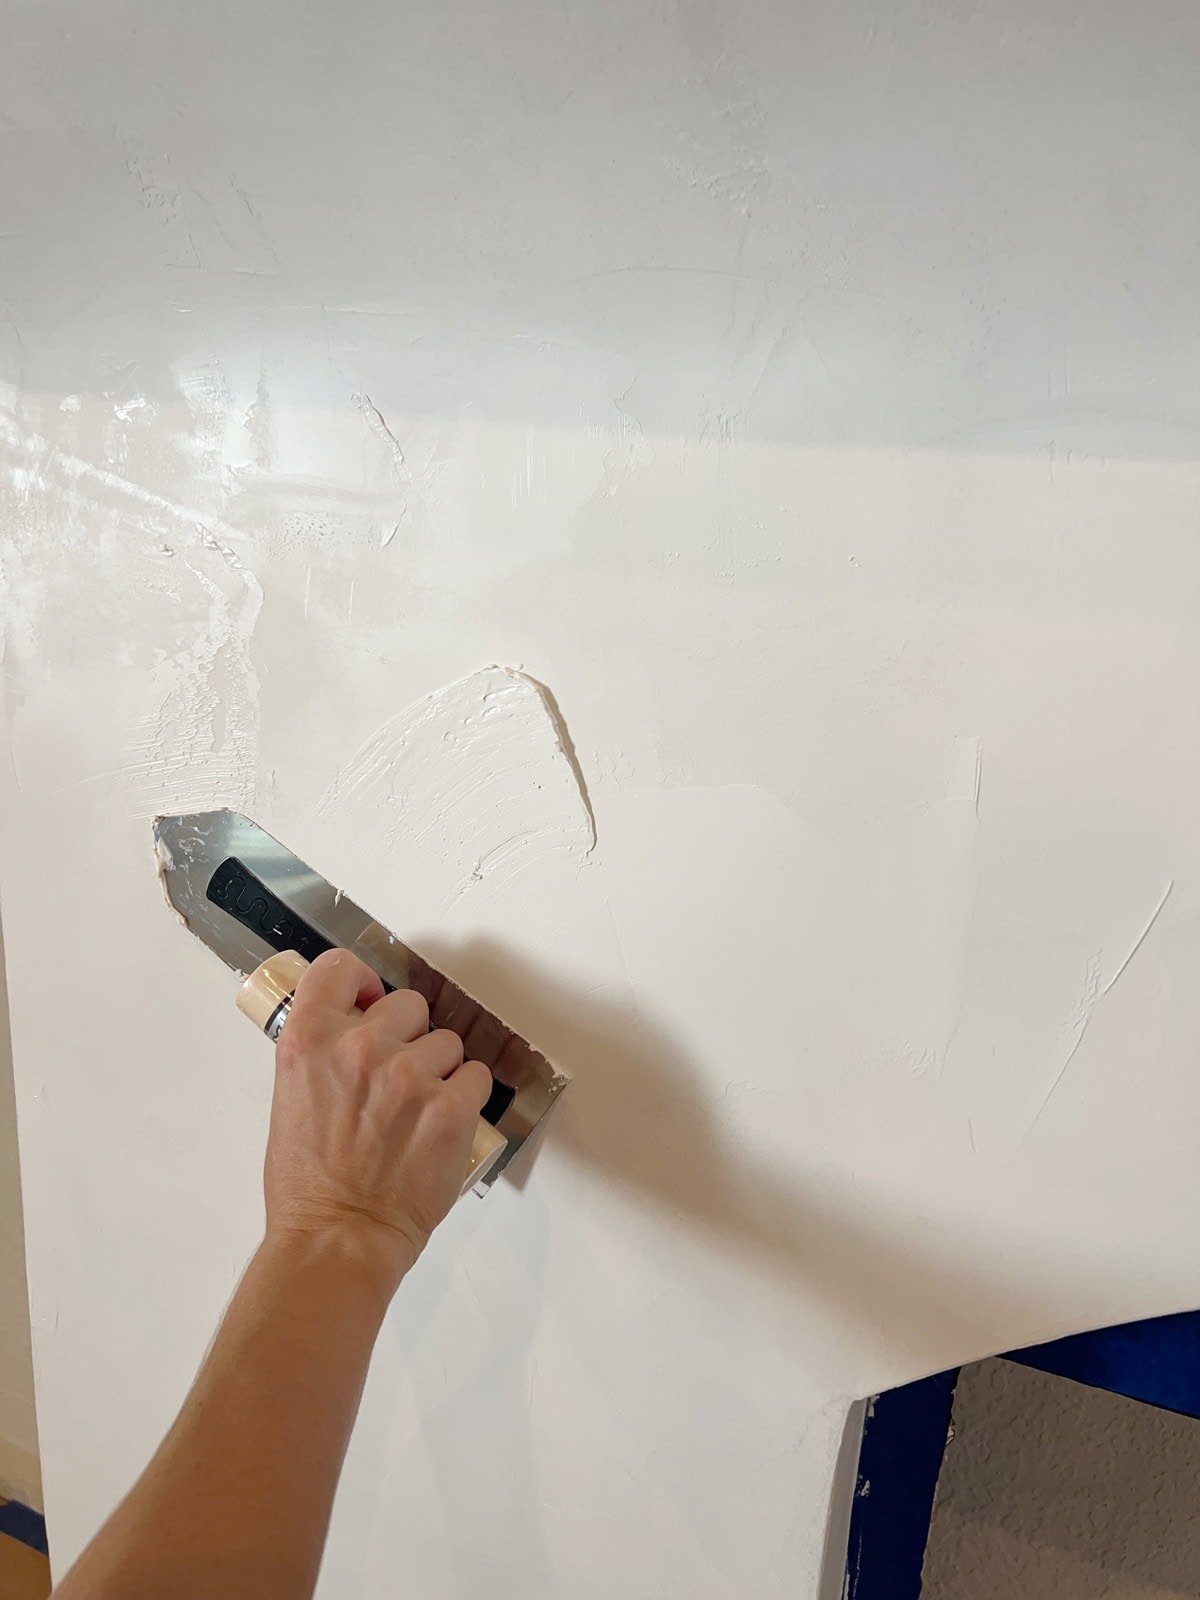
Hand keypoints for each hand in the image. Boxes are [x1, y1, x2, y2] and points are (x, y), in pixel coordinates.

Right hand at [262, 949, 492, 1290]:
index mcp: (309, 1040)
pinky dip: (466, 1097)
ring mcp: (409, 1075)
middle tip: (396, 1080)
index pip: (339, 968)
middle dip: (408, 1036)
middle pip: (408, 1004)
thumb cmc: (308, 1183)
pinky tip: (442, 1124)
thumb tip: (354, 1031)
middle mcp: (360, 1047)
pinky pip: (476, 1076)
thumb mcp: (291, 1098)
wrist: (338, 1238)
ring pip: (447, 1043)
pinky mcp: (451, 1107)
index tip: (369, 1003)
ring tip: (416, 1113)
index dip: (361, 982)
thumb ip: (323, 1055)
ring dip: (440, 1071)